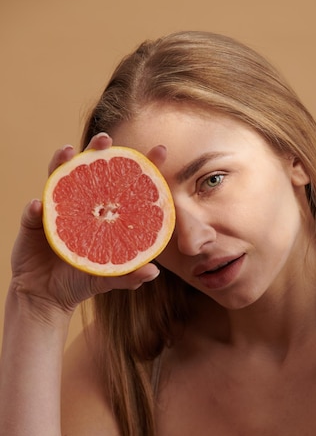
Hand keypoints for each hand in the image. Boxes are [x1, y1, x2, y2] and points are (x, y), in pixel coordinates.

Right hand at [10, 134, 163, 316]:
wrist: (46, 297)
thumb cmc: (79, 281)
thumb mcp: (106, 279)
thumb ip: (129, 276)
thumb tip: (153, 272)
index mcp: (102, 213)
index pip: (124, 184)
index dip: (141, 165)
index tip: (161, 150)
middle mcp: (81, 205)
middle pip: (90, 170)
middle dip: (97, 150)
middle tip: (106, 139)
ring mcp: (56, 210)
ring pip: (58, 180)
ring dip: (61, 163)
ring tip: (67, 152)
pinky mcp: (33, 223)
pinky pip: (33, 213)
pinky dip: (35, 208)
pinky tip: (38, 205)